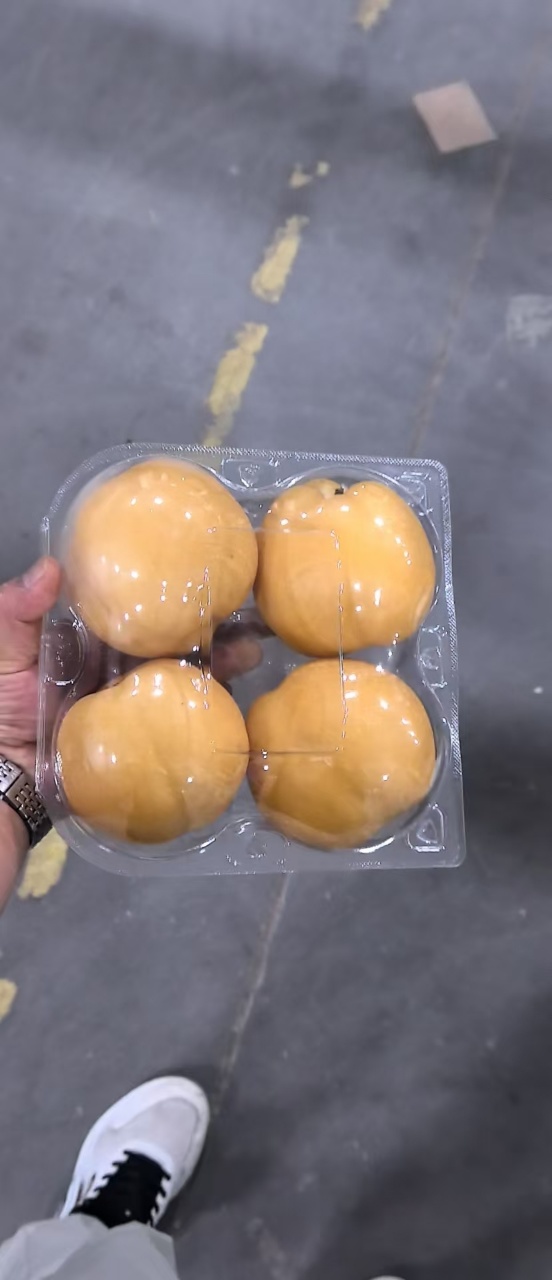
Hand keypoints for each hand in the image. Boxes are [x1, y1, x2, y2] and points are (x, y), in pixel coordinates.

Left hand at [0, 558, 262, 912]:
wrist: (4, 774)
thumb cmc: (0, 706)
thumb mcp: (3, 651)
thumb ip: (17, 611)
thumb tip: (51, 567)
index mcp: (93, 641)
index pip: (138, 609)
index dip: (171, 591)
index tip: (203, 573)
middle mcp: (121, 669)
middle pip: (174, 642)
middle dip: (212, 627)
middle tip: (245, 614)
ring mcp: (136, 706)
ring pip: (187, 679)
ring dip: (222, 665)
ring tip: (250, 653)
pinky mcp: (144, 742)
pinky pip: (182, 725)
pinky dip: (212, 715)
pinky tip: (237, 704)